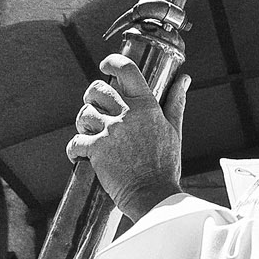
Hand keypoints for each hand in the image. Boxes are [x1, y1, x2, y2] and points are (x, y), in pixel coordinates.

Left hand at [71, 54, 186, 216]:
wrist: (154, 196)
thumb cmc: (165, 165)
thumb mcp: (173, 129)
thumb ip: (175, 102)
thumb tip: (184, 79)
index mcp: (146, 106)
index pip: (127, 70)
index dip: (112, 62)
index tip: (106, 65)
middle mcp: (127, 115)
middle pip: (97, 90)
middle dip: (92, 97)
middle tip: (96, 108)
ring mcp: (110, 132)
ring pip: (83, 114)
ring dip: (83, 123)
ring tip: (90, 134)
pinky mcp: (96, 150)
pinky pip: (75, 141)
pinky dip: (74, 149)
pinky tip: (79, 154)